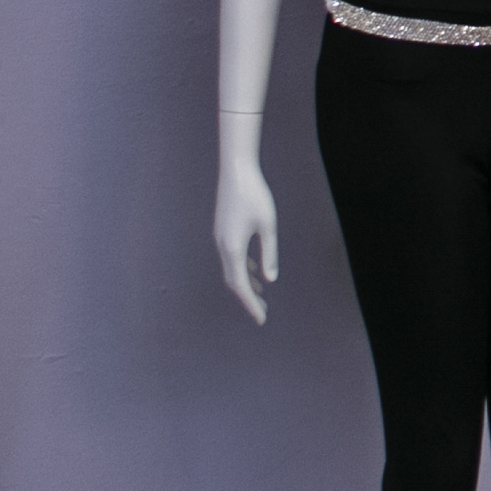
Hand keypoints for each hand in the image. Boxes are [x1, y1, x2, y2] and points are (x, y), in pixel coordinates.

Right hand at [216, 147, 279, 323]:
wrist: (236, 170)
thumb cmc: (255, 195)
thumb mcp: (268, 225)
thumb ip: (269, 253)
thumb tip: (270, 279)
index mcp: (232, 248)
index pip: (241, 285)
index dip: (250, 304)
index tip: (261, 320)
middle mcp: (223, 246)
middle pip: (234, 281)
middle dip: (248, 299)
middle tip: (262, 315)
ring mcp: (221, 238)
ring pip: (232, 270)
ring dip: (245, 285)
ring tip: (261, 298)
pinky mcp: (223, 230)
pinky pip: (232, 257)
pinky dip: (243, 269)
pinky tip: (256, 272)